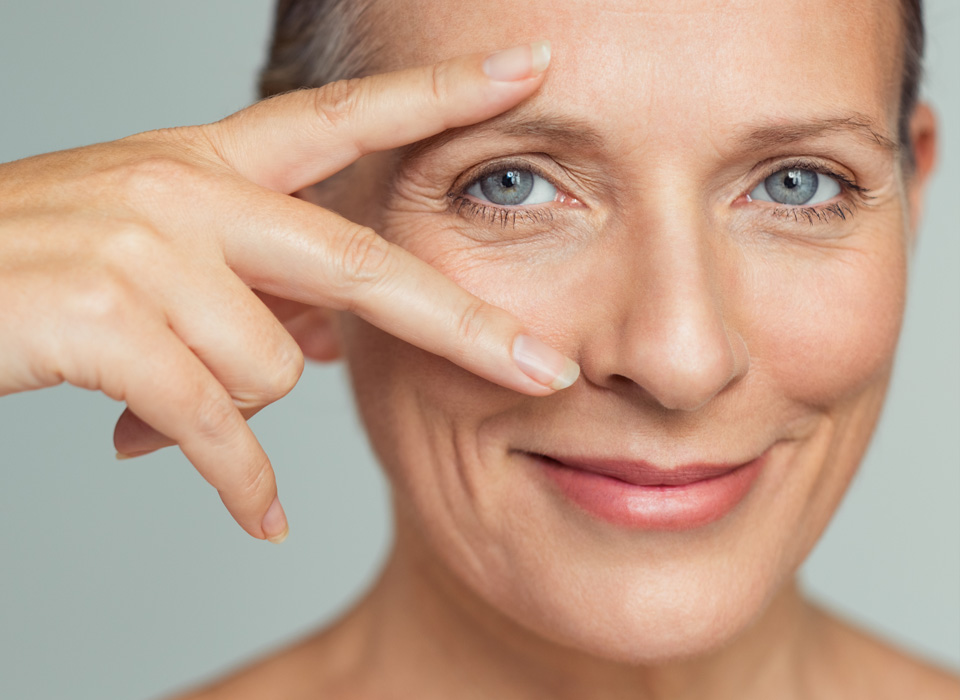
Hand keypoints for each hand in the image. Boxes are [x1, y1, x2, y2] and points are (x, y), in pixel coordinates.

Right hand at [0, 41, 576, 542]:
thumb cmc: (45, 266)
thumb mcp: (161, 247)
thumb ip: (257, 281)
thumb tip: (337, 342)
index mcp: (209, 159)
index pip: (346, 116)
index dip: (442, 92)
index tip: (529, 66)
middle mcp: (188, 189)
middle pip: (363, 263)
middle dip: (462, 328)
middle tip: (545, 371)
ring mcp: (147, 249)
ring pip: (275, 367)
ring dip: (242, 409)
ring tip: (174, 399)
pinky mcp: (107, 320)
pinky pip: (218, 425)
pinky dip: (243, 484)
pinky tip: (260, 513)